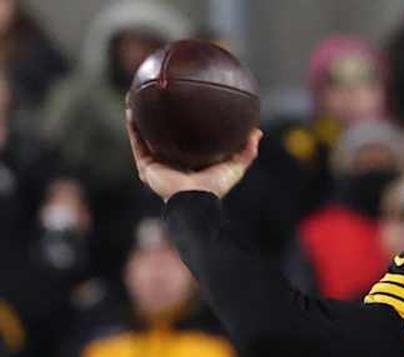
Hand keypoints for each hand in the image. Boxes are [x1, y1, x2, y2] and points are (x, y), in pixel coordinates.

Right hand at [126, 108, 261, 201]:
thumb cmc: (215, 187)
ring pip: (145, 135)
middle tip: (159, 95)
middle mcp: (171, 161)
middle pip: (162, 134)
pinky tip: (132, 108)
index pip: (185, 139)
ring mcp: (157, 164)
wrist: (195, 200)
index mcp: (190, 161)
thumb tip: (257, 132)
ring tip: (136, 96)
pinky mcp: (146, 166)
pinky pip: (137, 142)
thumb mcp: (235, 167)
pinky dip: (133, 126)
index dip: (184, 123)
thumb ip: (246, 151)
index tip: (185, 104)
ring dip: (140, 116)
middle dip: (158, 117)